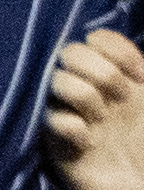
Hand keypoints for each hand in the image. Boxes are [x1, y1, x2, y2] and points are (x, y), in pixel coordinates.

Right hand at [41, 25, 143, 189]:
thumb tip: (131, 53)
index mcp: (126, 82)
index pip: (101, 41)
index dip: (114, 49)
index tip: (136, 73)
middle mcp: (98, 95)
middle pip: (74, 53)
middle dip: (98, 70)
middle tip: (118, 99)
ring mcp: (76, 119)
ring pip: (59, 82)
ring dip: (84, 97)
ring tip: (100, 122)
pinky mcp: (60, 148)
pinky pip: (53, 122)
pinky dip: (70, 127)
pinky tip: (87, 143)